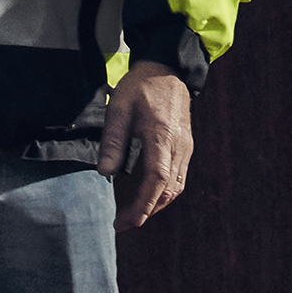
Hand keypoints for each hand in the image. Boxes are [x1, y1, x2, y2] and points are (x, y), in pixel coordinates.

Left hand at [98, 61, 194, 226]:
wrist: (167, 69)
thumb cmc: (140, 87)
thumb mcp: (119, 109)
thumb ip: (112, 141)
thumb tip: (105, 173)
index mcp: (162, 136)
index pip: (156, 179)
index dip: (143, 205)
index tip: (126, 221)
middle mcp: (179, 145)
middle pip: (168, 190)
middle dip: (146, 211)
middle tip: (123, 223)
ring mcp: (186, 147)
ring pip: (176, 187)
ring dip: (156, 205)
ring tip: (134, 214)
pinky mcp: (186, 146)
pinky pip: (179, 177)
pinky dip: (164, 192)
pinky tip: (149, 195)